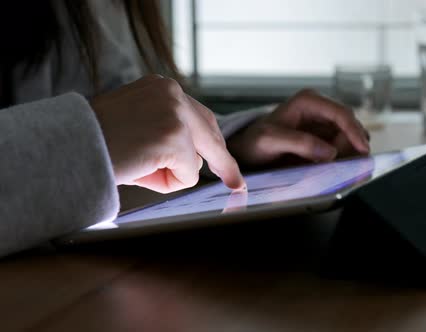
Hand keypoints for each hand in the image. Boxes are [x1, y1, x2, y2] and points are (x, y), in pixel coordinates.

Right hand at [92, 75, 244, 192]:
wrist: (67, 146)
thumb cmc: (95, 140)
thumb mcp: (135, 123)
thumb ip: (165, 130)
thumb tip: (195, 158)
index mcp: (161, 88)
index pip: (199, 117)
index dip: (213, 142)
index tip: (226, 160)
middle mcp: (172, 93)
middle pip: (210, 134)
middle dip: (223, 161)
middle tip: (236, 183)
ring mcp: (176, 114)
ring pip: (195, 159)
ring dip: (171, 173)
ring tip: (135, 165)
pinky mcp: (175, 138)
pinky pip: (187, 175)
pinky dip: (166, 182)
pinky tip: (138, 171)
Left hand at [227, 89, 370, 167]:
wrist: (247, 152)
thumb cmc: (255, 142)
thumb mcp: (271, 141)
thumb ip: (300, 143)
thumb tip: (330, 152)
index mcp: (308, 101)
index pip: (341, 113)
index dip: (355, 131)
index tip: (363, 149)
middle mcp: (319, 109)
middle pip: (350, 126)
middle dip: (352, 145)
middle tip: (344, 165)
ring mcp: (323, 125)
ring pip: (350, 138)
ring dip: (348, 153)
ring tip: (329, 167)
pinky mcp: (325, 139)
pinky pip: (343, 148)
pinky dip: (343, 159)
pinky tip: (331, 168)